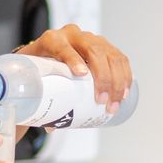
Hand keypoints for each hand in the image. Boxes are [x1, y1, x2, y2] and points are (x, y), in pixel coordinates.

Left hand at [16, 26, 132, 112]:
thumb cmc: (41, 67)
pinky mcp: (105, 46)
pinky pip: (120, 58)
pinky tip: (125, 91)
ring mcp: (91, 39)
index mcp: (52, 40)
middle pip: (93, 51)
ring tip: (115, 103)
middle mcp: (73, 35)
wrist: (46, 52)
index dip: (73, 59)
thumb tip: (52, 126)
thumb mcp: (37, 76)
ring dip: (117, 81)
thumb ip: (41, 98)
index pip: (63, 47)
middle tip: (101, 101)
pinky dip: (125, 76)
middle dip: (102, 77)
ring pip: (110, 55)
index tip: (81, 74)